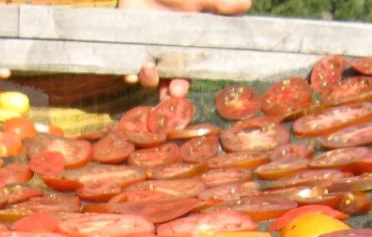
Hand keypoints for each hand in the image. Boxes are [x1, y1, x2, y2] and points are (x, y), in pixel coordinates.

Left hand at [119, 0, 249, 97]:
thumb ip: (218, 4)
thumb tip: (245, 4)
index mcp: (184, 52)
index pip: (185, 76)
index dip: (182, 86)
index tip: (180, 91)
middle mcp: (165, 57)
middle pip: (166, 84)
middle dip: (167, 92)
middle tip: (170, 93)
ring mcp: (145, 53)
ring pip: (146, 77)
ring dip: (148, 79)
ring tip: (149, 68)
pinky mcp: (128, 46)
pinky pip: (126, 65)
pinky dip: (129, 69)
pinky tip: (133, 67)